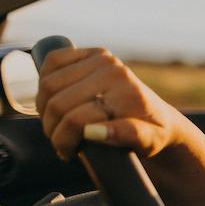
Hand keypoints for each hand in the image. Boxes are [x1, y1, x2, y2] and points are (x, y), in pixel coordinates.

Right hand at [35, 47, 197, 162]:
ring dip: (46, 110)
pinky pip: (52, 61)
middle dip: (53, 128)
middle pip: (57, 103)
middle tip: (62, 140)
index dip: (65, 140)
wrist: (159, 117)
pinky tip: (56, 101)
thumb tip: (93, 131)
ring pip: (48, 86)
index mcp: (127, 91)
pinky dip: (46, 82)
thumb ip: (127, 135)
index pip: (75, 119)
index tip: (69, 152)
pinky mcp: (92, 53)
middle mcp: (114, 70)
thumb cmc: (152, 134)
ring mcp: (102, 58)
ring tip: (59, 125)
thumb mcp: (149, 141)